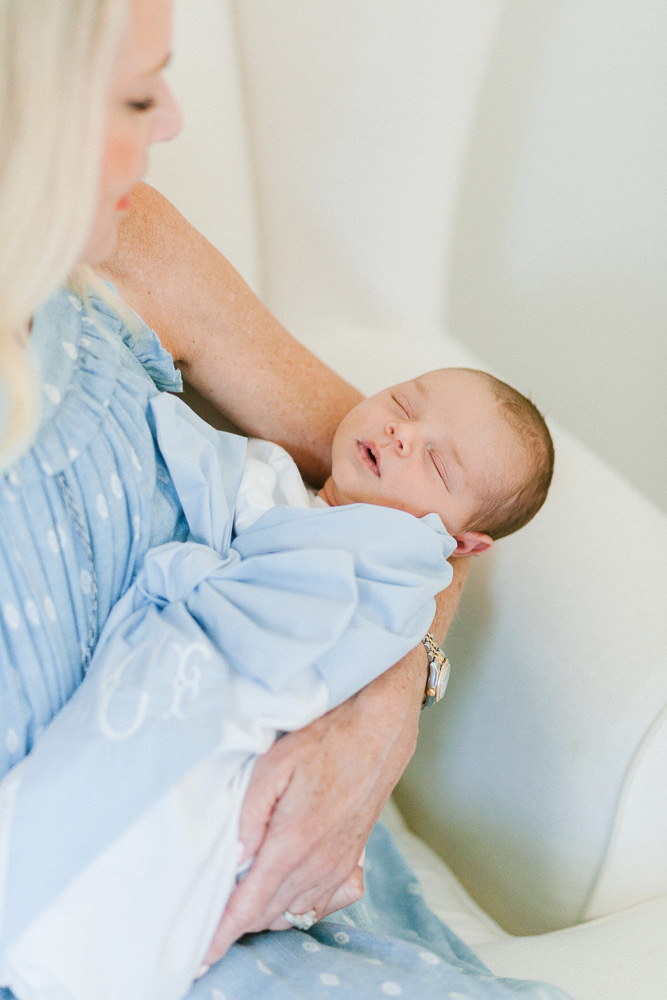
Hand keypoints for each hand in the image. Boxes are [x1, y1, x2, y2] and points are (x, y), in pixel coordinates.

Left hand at [202, 649, 424, 964]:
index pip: (248, 907)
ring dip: (264, 911)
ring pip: (292, 912)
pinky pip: (321, 905)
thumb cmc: (324, 739)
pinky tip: (286, 887)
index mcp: (293, 843)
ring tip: (243, 893)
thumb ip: (249, 814)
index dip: (221, 935)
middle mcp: (318, 865)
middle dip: (236, 920)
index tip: (199, 958)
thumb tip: (233, 858)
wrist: (378, 731)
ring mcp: (339, 868)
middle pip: (265, 915)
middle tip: (211, 911)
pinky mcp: (354, 864)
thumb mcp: (274, 764)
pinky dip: (299, 905)